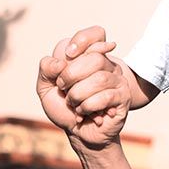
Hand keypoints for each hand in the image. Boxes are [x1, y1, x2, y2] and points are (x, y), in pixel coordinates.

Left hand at [36, 26, 130, 147]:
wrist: (79, 134)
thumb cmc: (64, 108)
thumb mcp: (46, 88)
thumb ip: (46, 69)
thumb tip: (62, 62)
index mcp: (89, 56)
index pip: (96, 33)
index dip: (81, 40)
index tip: (66, 57)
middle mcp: (106, 64)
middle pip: (94, 58)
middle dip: (71, 76)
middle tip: (65, 91)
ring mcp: (117, 80)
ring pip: (99, 79)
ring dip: (78, 96)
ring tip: (76, 105)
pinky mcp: (123, 97)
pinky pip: (105, 97)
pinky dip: (88, 107)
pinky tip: (87, 114)